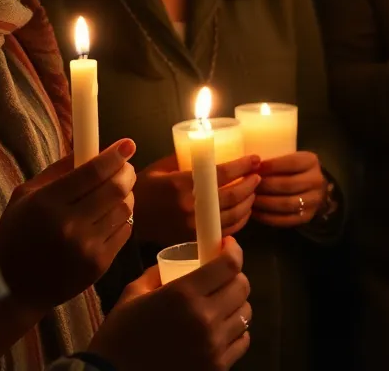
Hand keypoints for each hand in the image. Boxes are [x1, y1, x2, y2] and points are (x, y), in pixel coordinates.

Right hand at [0, 139, 136, 310]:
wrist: (15, 290)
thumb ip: (58, 171)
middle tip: (124, 168)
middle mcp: (69, 225)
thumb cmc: (17, 236)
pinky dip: (122, 219)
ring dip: (126, 195)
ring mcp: (87, 247)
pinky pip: (126, 231)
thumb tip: (91, 149)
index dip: (115, 155)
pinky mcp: (100, 265)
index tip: (127, 145)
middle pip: (117, 187)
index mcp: (47, 204)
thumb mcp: (24, 197)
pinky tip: (108, 218)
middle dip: (126, 172)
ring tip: (114, 193)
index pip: (94, 171)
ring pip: (125, 208)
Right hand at [88, 237, 251, 370]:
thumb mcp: (133, 294)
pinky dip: (235, 331)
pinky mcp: (217, 367)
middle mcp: (205, 317)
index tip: (227, 245)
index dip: (233, 250)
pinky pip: (242, 340)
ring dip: (235, 304)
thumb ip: (159, 273)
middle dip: (234, 276)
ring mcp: (214, 345)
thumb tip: (180, 261)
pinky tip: (219, 329)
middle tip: (220, 277)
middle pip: (242, 286)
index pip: (229, 264)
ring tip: (219, 304)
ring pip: (245, 313)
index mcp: (183, 294)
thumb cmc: (119, 335)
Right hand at [133, 154, 261, 245]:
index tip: (255, 158)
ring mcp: (192, 225)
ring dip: (249, 202)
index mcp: (181, 183)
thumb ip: (188, 159)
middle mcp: (189, 205)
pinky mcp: (193, 239)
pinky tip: (245, 210)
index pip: (221, 173)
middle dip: (251, 184)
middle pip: (232, 195)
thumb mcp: (164, 166)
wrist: (130, 218)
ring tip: (254, 191)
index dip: (242, 165)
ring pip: (232, 215)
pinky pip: (225, 230)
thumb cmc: (146, 187)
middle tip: (258, 175)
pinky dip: (241, 220)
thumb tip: (215, 149)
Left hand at [253, 152, 325, 227]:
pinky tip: (255, 212)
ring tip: (249, 200)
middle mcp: (316, 181)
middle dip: (264, 186)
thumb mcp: (289, 159)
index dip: (271, 166)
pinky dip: (267, 217)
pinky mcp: (307, 217)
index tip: (253, 168)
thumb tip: (248, 168)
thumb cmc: (292, 170)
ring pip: (286, 204)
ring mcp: (313, 201)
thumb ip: (273, 163)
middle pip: (288, 184)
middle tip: (247, 186)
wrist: (313, 188)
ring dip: (264, 203)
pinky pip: (285, 219)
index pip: (291, 163)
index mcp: (311, 162)